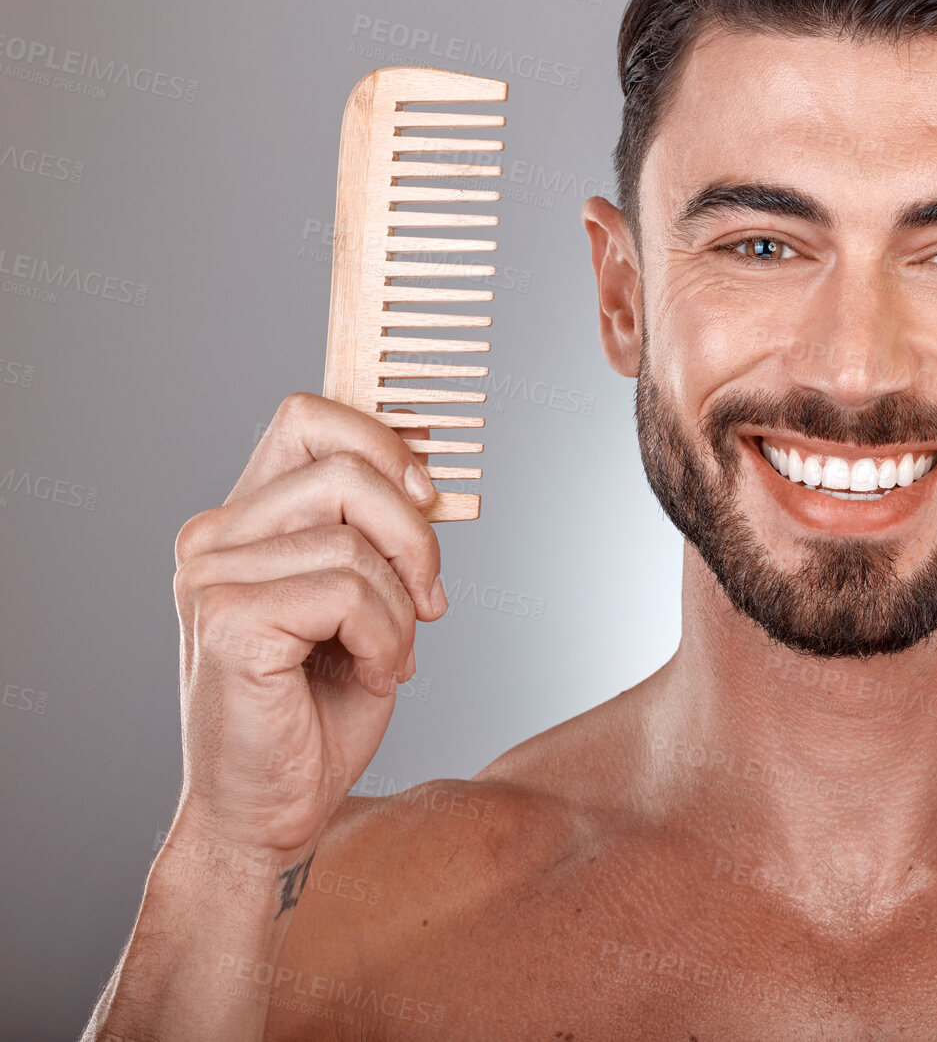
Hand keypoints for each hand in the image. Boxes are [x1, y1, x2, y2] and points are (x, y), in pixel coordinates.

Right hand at [168, 393, 446, 856]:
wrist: (269, 814)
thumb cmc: (317, 711)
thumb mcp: (364, 599)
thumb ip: (376, 532)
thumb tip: (426, 470)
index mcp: (241, 522)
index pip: (308, 418)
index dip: (382, 440)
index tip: (428, 492)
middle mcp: (213, 539)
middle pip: (345, 467)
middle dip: (415, 532)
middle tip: (430, 598)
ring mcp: (211, 577)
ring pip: (356, 541)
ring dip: (401, 605)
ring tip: (388, 652)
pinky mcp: (228, 621)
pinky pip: (349, 593)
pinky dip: (385, 638)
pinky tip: (371, 674)